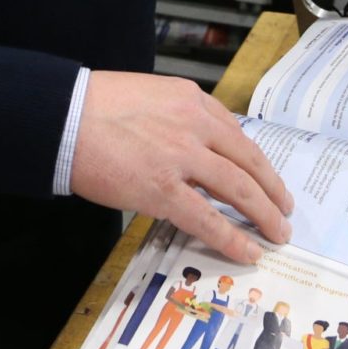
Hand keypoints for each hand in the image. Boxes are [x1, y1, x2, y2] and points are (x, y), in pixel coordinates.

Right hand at [70, 71, 293, 262]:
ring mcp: (183, 157)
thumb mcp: (147, 97)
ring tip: (277, 233)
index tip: (265, 177)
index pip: (236, 133)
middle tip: (285, 209)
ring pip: (240, 189)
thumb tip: (188, 150)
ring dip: (264, 215)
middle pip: (249, 161)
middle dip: (272, 190)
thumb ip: (174, 118)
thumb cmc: (92, 106)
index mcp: (191, 99)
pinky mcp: (164, 189)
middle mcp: (195, 124)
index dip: (256, 161)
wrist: (62, 116)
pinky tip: (248, 251)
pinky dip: (233, 238)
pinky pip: (208, 219)